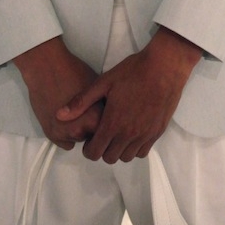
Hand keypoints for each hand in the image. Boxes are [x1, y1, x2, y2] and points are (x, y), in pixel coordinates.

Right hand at [14, 36, 102, 148]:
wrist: (46, 68)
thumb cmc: (74, 72)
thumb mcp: (98, 87)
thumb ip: (104, 106)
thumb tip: (112, 116)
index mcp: (95, 119)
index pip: (108, 131)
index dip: (105, 121)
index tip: (101, 112)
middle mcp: (79, 131)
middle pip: (92, 136)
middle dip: (91, 127)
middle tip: (85, 110)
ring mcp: (63, 134)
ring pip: (78, 139)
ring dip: (78, 130)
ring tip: (74, 112)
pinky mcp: (51, 135)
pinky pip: (65, 143)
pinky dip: (65, 134)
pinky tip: (64, 118)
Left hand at [56, 27, 201, 162]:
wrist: (165, 66)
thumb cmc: (133, 71)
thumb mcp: (104, 82)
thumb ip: (81, 101)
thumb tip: (59, 115)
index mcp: (113, 124)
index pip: (95, 153)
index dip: (88, 148)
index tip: (89, 137)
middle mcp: (129, 135)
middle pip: (110, 158)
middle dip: (102, 149)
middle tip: (103, 134)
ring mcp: (145, 135)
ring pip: (127, 157)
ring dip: (119, 150)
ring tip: (118, 133)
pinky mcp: (157, 132)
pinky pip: (143, 151)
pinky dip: (135, 147)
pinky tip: (133, 132)